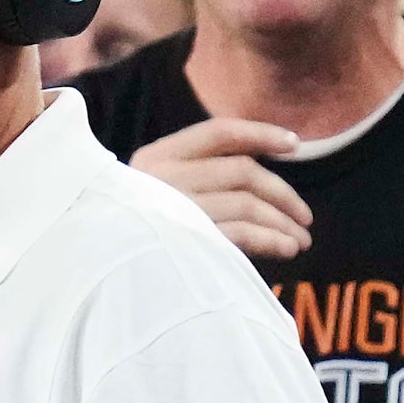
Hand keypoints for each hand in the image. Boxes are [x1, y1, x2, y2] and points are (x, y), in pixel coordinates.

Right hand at [130, 119, 312, 258]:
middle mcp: (163, 177)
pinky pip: (243, 234)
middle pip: (242, 171)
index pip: (220, 132)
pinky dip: (272, 240)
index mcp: (157, 156)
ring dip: (283, 222)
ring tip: (300, 240)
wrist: (98, 270)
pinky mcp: (186, 242)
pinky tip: (286, 248)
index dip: (261, 134)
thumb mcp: (158, 189)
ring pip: (247, 204)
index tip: (295, 144)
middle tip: (305, 217)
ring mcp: (174, 210)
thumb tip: (268, 164)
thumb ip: (200, 173)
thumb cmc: (136, 229)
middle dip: (283, 193)